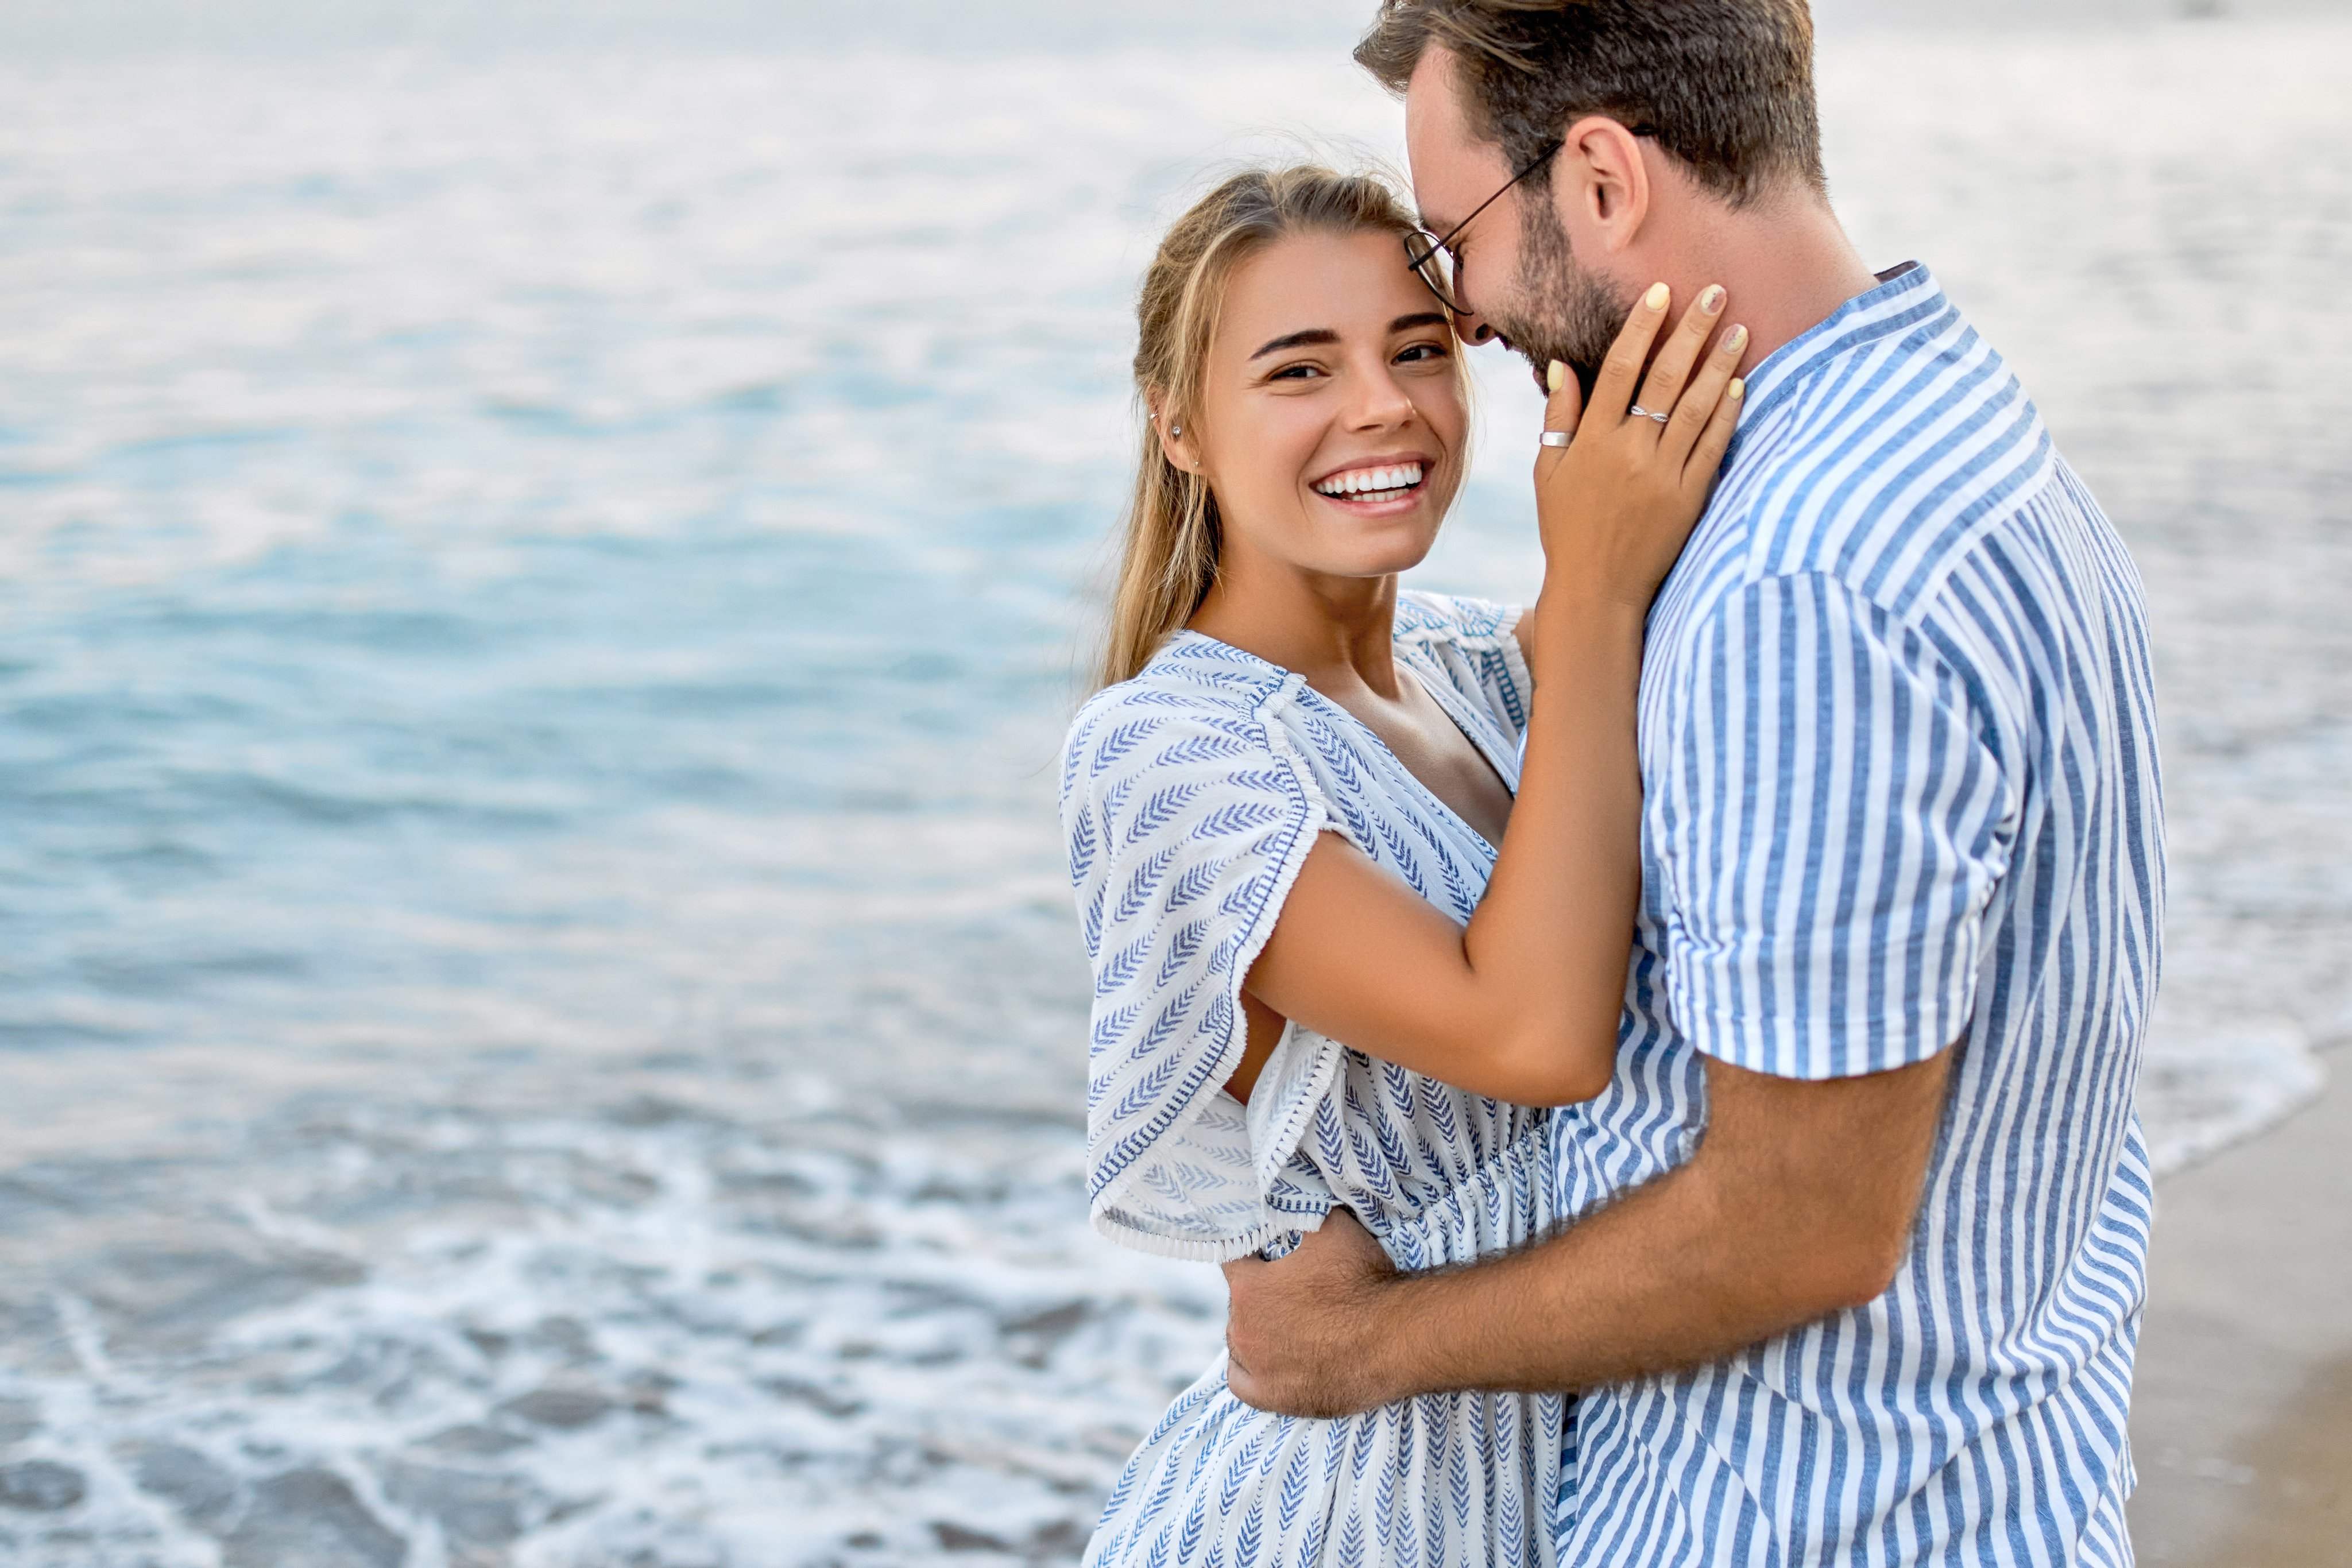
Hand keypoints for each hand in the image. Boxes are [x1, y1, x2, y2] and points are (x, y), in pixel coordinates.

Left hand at [1220, 1209, 1400, 1417]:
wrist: (1395, 1338)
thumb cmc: (1363, 1281)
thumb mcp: (1331, 1228)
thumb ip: (1302, 1214)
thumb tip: (1293, 1199)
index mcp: (1249, 1288)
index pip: (1233, 1259)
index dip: (1252, 1252)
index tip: (1266, 1251)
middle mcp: (1242, 1330)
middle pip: (1239, 1304)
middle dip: (1260, 1293)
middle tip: (1291, 1289)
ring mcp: (1257, 1368)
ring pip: (1240, 1343)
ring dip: (1255, 1331)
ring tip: (1284, 1324)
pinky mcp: (1275, 1399)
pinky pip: (1242, 1383)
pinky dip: (1250, 1370)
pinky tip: (1264, 1360)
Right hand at [1533, 282, 1744, 617]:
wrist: (1596, 589)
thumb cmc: (1567, 528)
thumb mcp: (1549, 471)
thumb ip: (1559, 417)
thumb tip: (1560, 365)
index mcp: (1591, 440)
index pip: (1618, 368)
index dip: (1641, 327)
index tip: (1662, 292)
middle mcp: (1627, 451)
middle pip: (1664, 378)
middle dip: (1692, 331)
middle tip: (1717, 293)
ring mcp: (1661, 475)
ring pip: (1695, 407)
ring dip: (1720, 365)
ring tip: (1740, 329)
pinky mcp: (1688, 498)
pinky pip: (1712, 447)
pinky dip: (1727, 414)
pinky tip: (1740, 386)